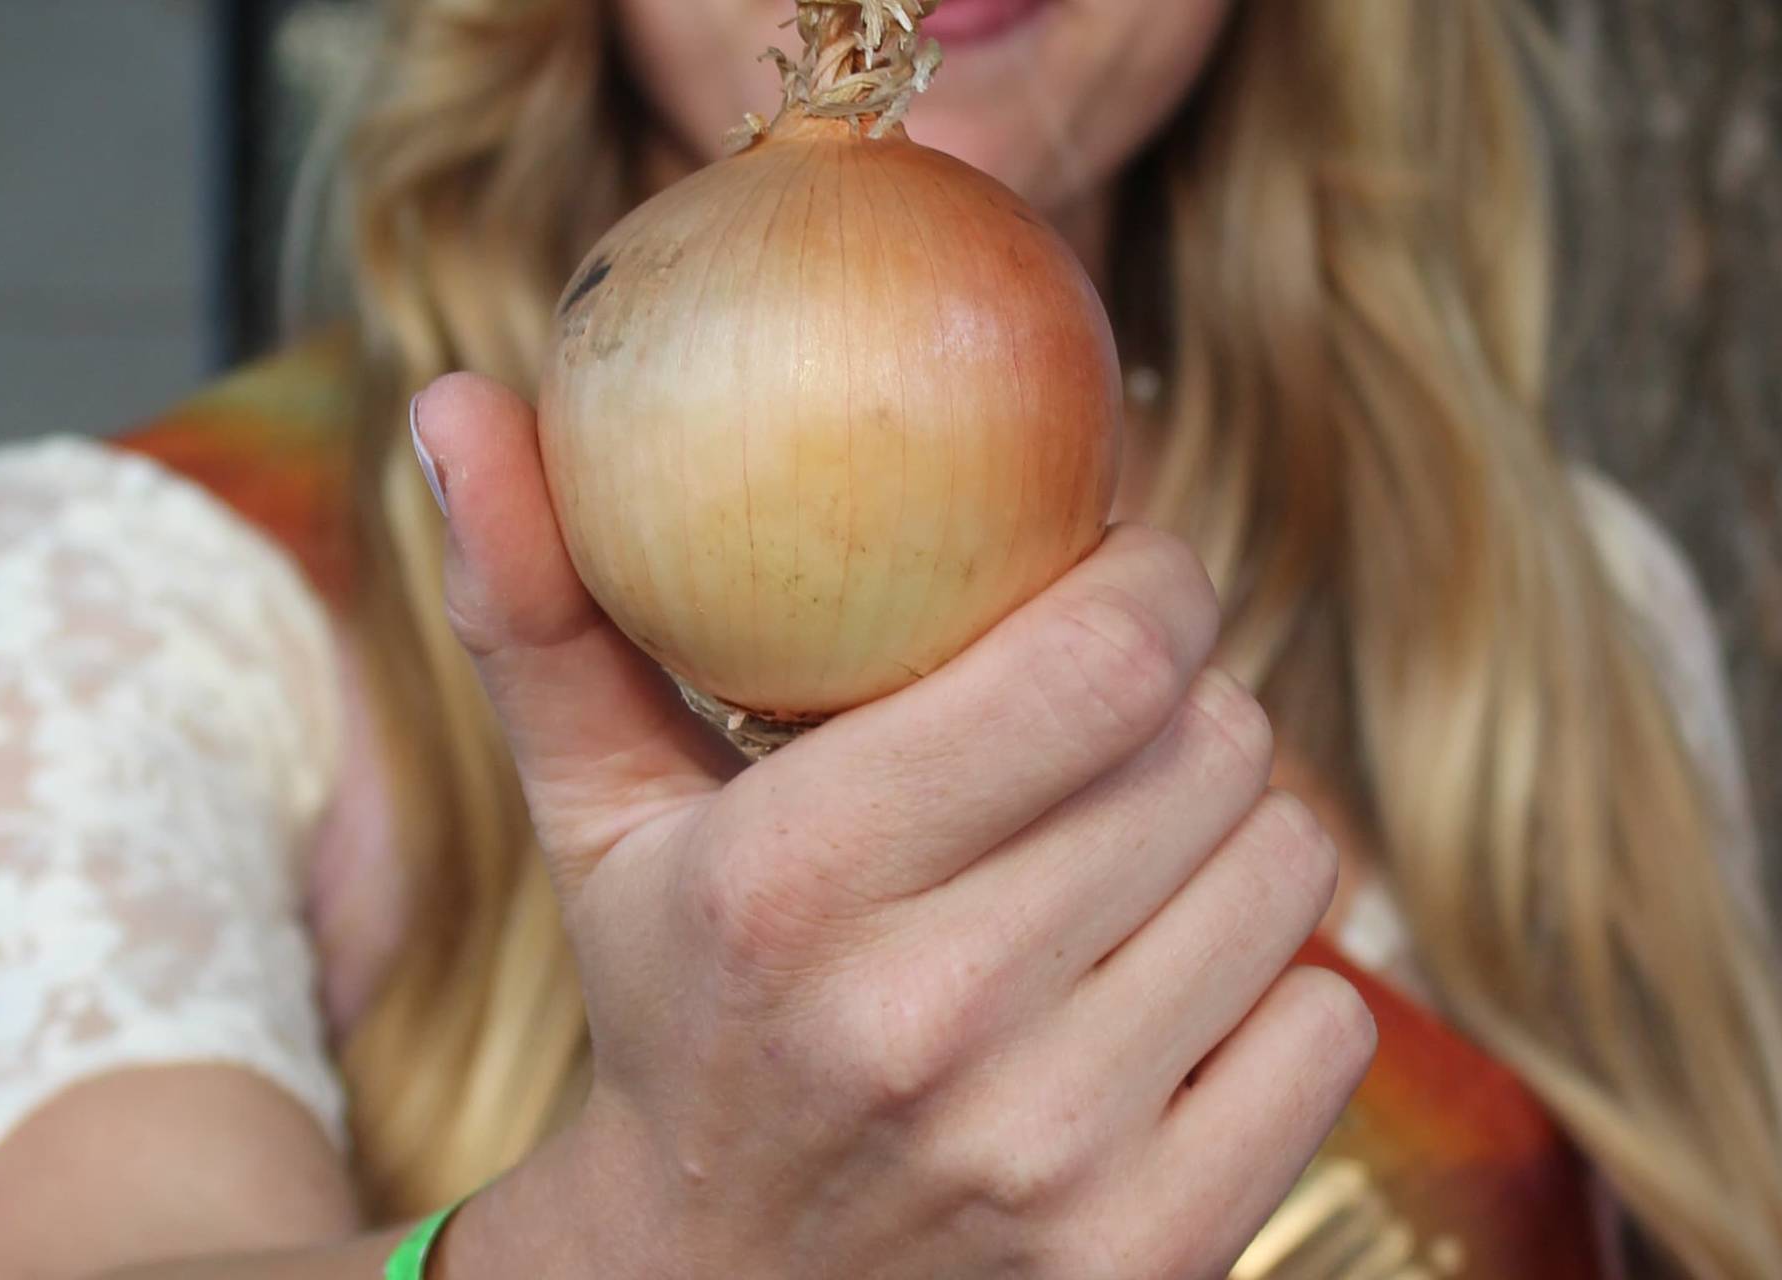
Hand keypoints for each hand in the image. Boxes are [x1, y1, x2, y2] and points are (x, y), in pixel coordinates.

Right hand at [411, 374, 1374, 1278]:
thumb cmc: (680, 1018)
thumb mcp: (594, 827)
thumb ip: (537, 609)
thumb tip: (448, 396)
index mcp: (791, 885)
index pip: (1103, 660)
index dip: (1156, 583)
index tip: (1129, 582)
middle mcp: (926, 1023)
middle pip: (1214, 748)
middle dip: (1187, 706)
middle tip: (1119, 732)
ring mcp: (1047, 1156)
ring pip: (1290, 870)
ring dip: (1239, 836)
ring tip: (1135, 862)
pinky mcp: (1152, 1255)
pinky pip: (1333, 1024)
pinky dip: (1279, 993)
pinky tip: (1168, 1002)